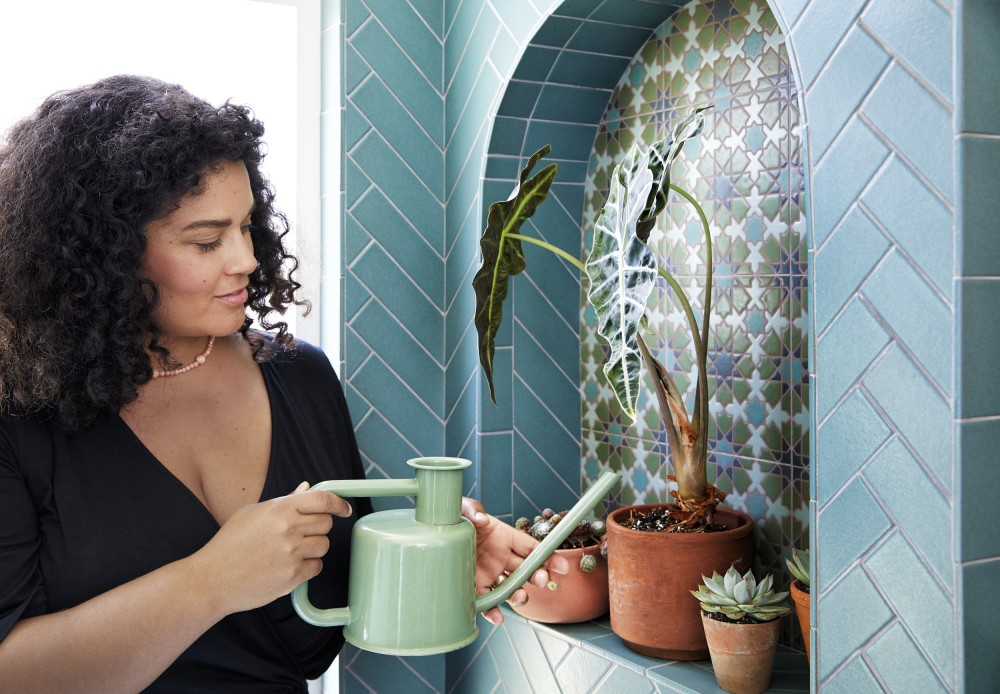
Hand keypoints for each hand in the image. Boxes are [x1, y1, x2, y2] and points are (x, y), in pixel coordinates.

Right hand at [190, 482, 352, 615]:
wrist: (211, 579)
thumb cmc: (228, 545)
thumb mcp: (251, 513)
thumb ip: (283, 501)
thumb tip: (306, 489)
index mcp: (279, 510)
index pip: (322, 499)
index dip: (338, 503)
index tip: (344, 508)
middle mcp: (288, 530)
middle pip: (326, 524)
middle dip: (319, 528)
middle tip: (302, 534)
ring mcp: (291, 554)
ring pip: (323, 546)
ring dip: (313, 548)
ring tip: (290, 552)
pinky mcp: (292, 577)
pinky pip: (315, 568)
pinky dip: (307, 568)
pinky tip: (287, 566)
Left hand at [461, 497, 568, 624]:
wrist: (434, 533)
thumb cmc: (452, 517)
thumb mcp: (461, 509)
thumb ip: (472, 509)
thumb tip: (482, 519)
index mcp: (504, 537)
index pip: (531, 547)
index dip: (548, 556)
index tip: (562, 567)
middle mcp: (501, 557)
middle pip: (526, 570)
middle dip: (538, 576)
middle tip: (541, 580)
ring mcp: (490, 574)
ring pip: (512, 588)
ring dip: (520, 595)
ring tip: (519, 597)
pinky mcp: (475, 587)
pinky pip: (489, 602)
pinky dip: (493, 612)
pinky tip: (497, 617)